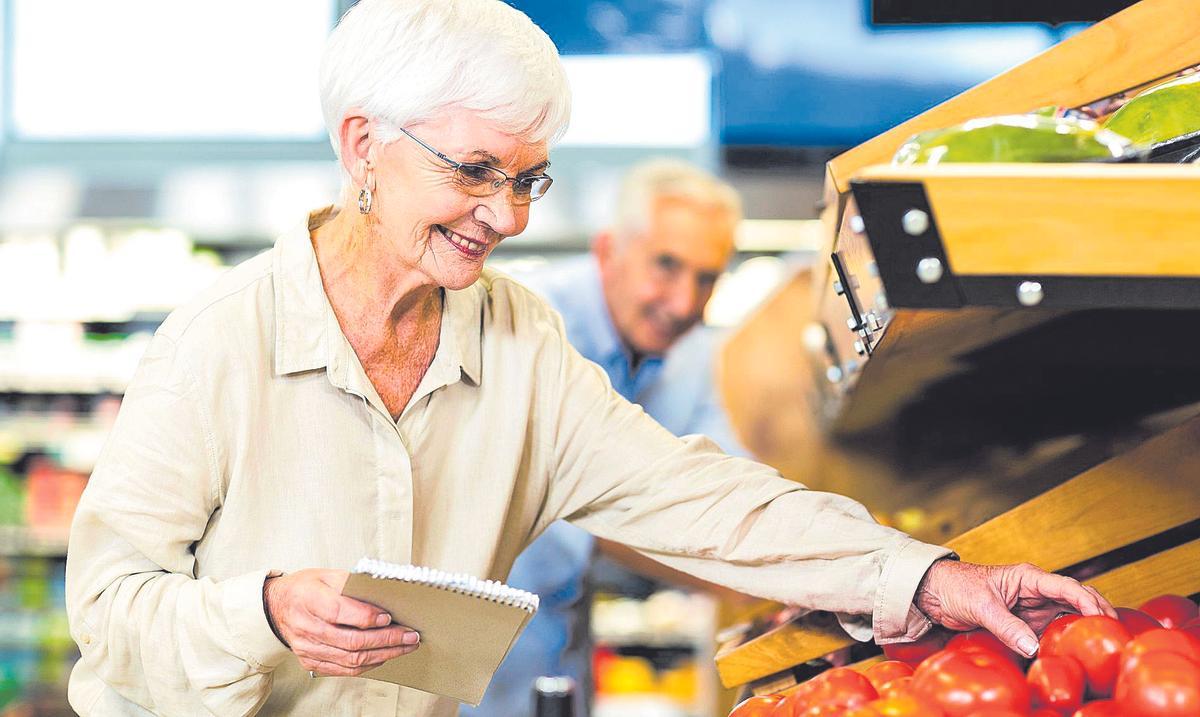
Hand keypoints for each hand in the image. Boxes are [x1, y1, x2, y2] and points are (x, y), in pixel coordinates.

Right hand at [263, 568, 419, 676]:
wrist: (276, 607)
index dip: (367, 617)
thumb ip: (352, 584)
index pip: (340, 612)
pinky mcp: (310, 661)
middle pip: (351, 640)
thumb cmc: (305, 588)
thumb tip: (383, 595)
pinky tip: (384, 656)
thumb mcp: (327, 575)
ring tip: (404, 647)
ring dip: (383, 654)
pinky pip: (343, 669)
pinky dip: (367, 664)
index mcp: (309, 599)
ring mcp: (307, 648)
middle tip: (410, 636)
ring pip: (350, 658)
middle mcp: (306, 626)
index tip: (389, 616)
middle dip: (386, 640)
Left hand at [914, 559, 1115, 658]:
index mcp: (1028, 578)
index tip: (1104, 619)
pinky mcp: (1023, 624)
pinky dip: (1061, 643)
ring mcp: (1031, 609)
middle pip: (1076, 602)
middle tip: (1115, 636)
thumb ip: (1007, 626)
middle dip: (1097, 616)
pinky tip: (1071, 654)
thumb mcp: (981, 605)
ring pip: (1066, 619)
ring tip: (1100, 648)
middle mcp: (1035, 592)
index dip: (1089, 602)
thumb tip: (1033, 647)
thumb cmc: (955, 586)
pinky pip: (1049, 633)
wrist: (933, 593)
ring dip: (1081, 631)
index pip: (1068, 587)